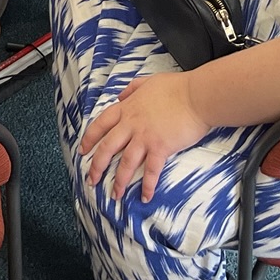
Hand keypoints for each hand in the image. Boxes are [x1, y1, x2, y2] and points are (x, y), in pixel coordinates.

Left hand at [79, 71, 212, 202]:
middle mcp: (132, 124)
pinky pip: (150, 171)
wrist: (196, 96)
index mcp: (127, 109)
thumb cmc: (177, 88)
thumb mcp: (148, 81)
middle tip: (92, 179)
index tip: (83, 150)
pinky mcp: (160, 148)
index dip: (90, 138)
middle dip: (96, 166)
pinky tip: (145, 197)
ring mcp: (145, 137)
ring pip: (124, 163)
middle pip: (107, 148)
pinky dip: (147, 186)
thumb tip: (121, 96)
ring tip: (115, 195)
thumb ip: (132, 89)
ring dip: (118, 182)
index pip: (101, 124)